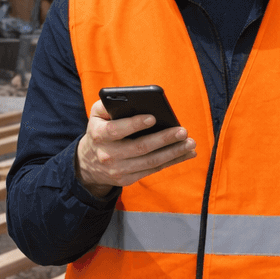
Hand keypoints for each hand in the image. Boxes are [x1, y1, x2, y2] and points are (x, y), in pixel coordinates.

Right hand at [75, 99, 196, 197]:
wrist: (89, 163)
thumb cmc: (100, 130)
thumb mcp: (96, 115)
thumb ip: (108, 104)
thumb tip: (132, 98)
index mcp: (98, 135)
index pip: (116, 130)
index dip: (134, 124)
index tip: (153, 117)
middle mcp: (108, 155)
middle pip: (139, 148)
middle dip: (163, 139)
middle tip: (183, 131)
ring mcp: (118, 170)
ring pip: (150, 162)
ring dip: (173, 152)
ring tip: (190, 143)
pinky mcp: (128, 179)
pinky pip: (153, 170)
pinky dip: (172, 161)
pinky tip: (186, 153)